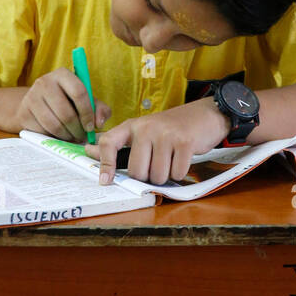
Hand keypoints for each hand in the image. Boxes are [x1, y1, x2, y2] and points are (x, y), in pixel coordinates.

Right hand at [16, 69, 110, 141]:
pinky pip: (42, 132)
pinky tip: (58, 136)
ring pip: (54, 125)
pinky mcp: (24, 113)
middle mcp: (45, 82)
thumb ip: (99, 109)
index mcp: (63, 74)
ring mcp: (31, 97)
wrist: (37, 103)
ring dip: (66, 136)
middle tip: (81, 136)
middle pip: (66, 113)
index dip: (87, 113)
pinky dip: (53, 138)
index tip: (91, 126)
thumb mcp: (84, 100)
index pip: (79, 92)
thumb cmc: (67, 101)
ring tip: (72, 137)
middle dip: (77, 129)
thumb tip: (99, 123)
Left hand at [86, 98, 229, 184]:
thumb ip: (119, 144)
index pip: (109, 141)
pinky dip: (181, 172)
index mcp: (134, 125)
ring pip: (157, 176)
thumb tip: (89, 152)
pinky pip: (176, 173)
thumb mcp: (145, 131)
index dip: (104, 164)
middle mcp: (147, 127)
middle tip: (159, 163)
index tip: (105, 182)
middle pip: (137, 172)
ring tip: (172, 159)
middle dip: (148, 176)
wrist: (206, 114)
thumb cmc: (172, 127)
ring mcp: (166, 134)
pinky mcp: (184, 142)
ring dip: (167, 175)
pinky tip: (183, 158)